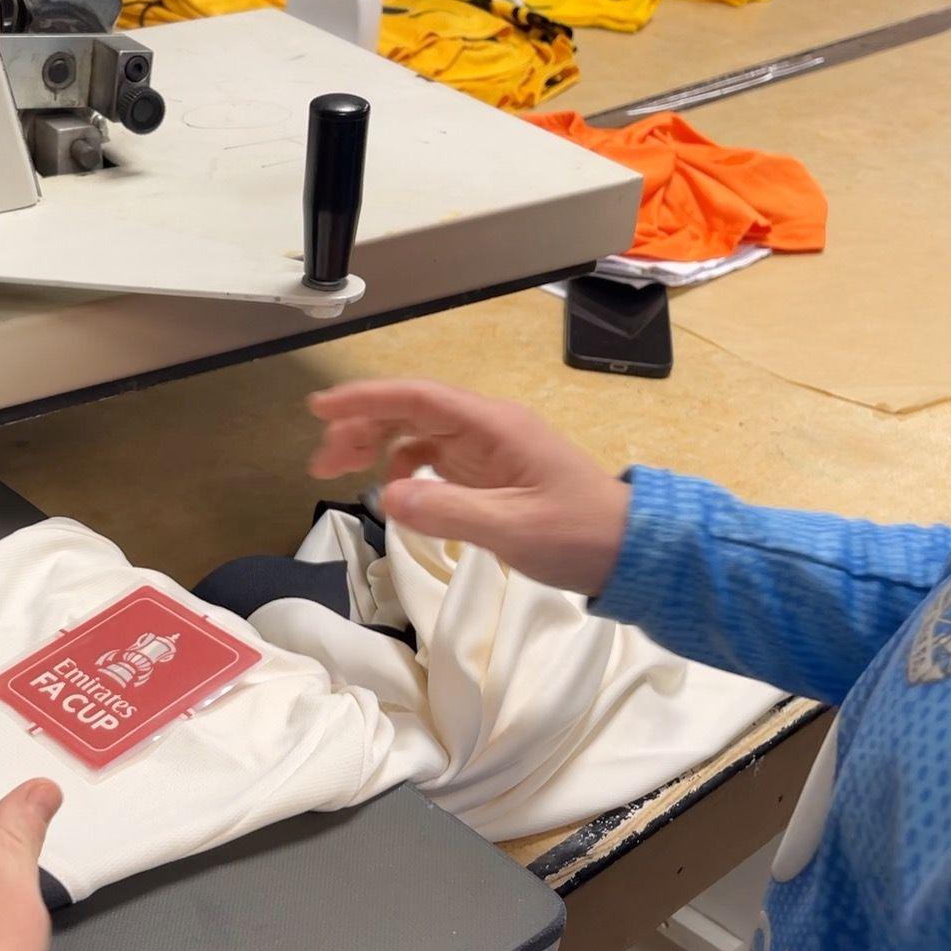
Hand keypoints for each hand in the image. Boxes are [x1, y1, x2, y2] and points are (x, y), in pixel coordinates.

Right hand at [307, 379, 630, 595]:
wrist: (630, 552)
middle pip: (410, 412)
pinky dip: (403, 470)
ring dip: (376, 447)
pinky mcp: (489, 474)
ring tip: (340, 476)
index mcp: (494, 427)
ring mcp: (488, 450)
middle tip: (321, 462)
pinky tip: (393, 494)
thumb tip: (386, 496)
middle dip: (360, 428)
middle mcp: (487, 428)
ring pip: (416, 434)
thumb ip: (449, 511)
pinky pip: (433, 458)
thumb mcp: (513, 528)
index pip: (417, 398)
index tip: (320, 408)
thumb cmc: (578, 535)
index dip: (365, 399)